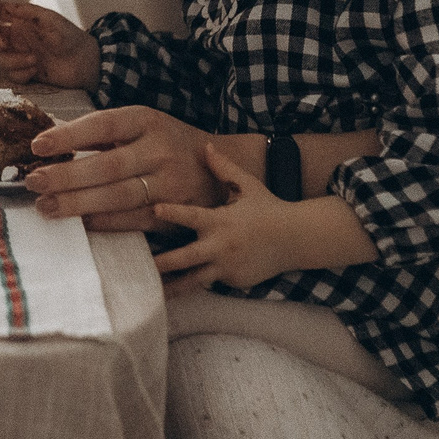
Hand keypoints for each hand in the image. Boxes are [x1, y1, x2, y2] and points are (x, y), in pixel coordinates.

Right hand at [0, 0, 98, 89]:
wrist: (85, 63)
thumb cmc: (70, 37)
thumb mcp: (50, 20)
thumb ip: (28, 13)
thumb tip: (7, 7)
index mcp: (24, 21)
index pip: (0, 13)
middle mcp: (19, 38)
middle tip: (5, 44)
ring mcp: (21, 55)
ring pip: (0, 59)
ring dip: (14, 60)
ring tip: (34, 60)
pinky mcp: (26, 72)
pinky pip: (11, 74)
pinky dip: (20, 73)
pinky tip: (35, 70)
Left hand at [20, 105, 224, 230]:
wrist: (217, 170)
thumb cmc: (165, 143)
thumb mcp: (141, 125)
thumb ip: (100, 132)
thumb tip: (49, 138)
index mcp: (146, 121)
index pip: (103, 125)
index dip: (69, 136)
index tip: (37, 146)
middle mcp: (159, 151)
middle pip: (108, 166)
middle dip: (67, 176)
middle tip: (34, 182)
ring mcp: (169, 184)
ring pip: (118, 196)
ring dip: (78, 204)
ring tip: (46, 206)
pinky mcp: (174, 213)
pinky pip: (134, 220)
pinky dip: (105, 222)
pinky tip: (80, 223)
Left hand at [150, 143, 301, 291]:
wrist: (297, 239)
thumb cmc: (268, 208)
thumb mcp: (248, 186)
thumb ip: (224, 168)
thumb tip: (206, 145)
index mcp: (220, 221)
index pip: (191, 216)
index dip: (172, 212)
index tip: (154, 209)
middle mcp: (221, 246)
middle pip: (186, 258)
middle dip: (163, 263)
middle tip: (141, 265)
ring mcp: (227, 267)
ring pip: (194, 281)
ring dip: (172, 287)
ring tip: (150, 293)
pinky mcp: (234, 281)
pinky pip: (211, 282)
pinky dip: (196, 283)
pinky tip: (175, 290)